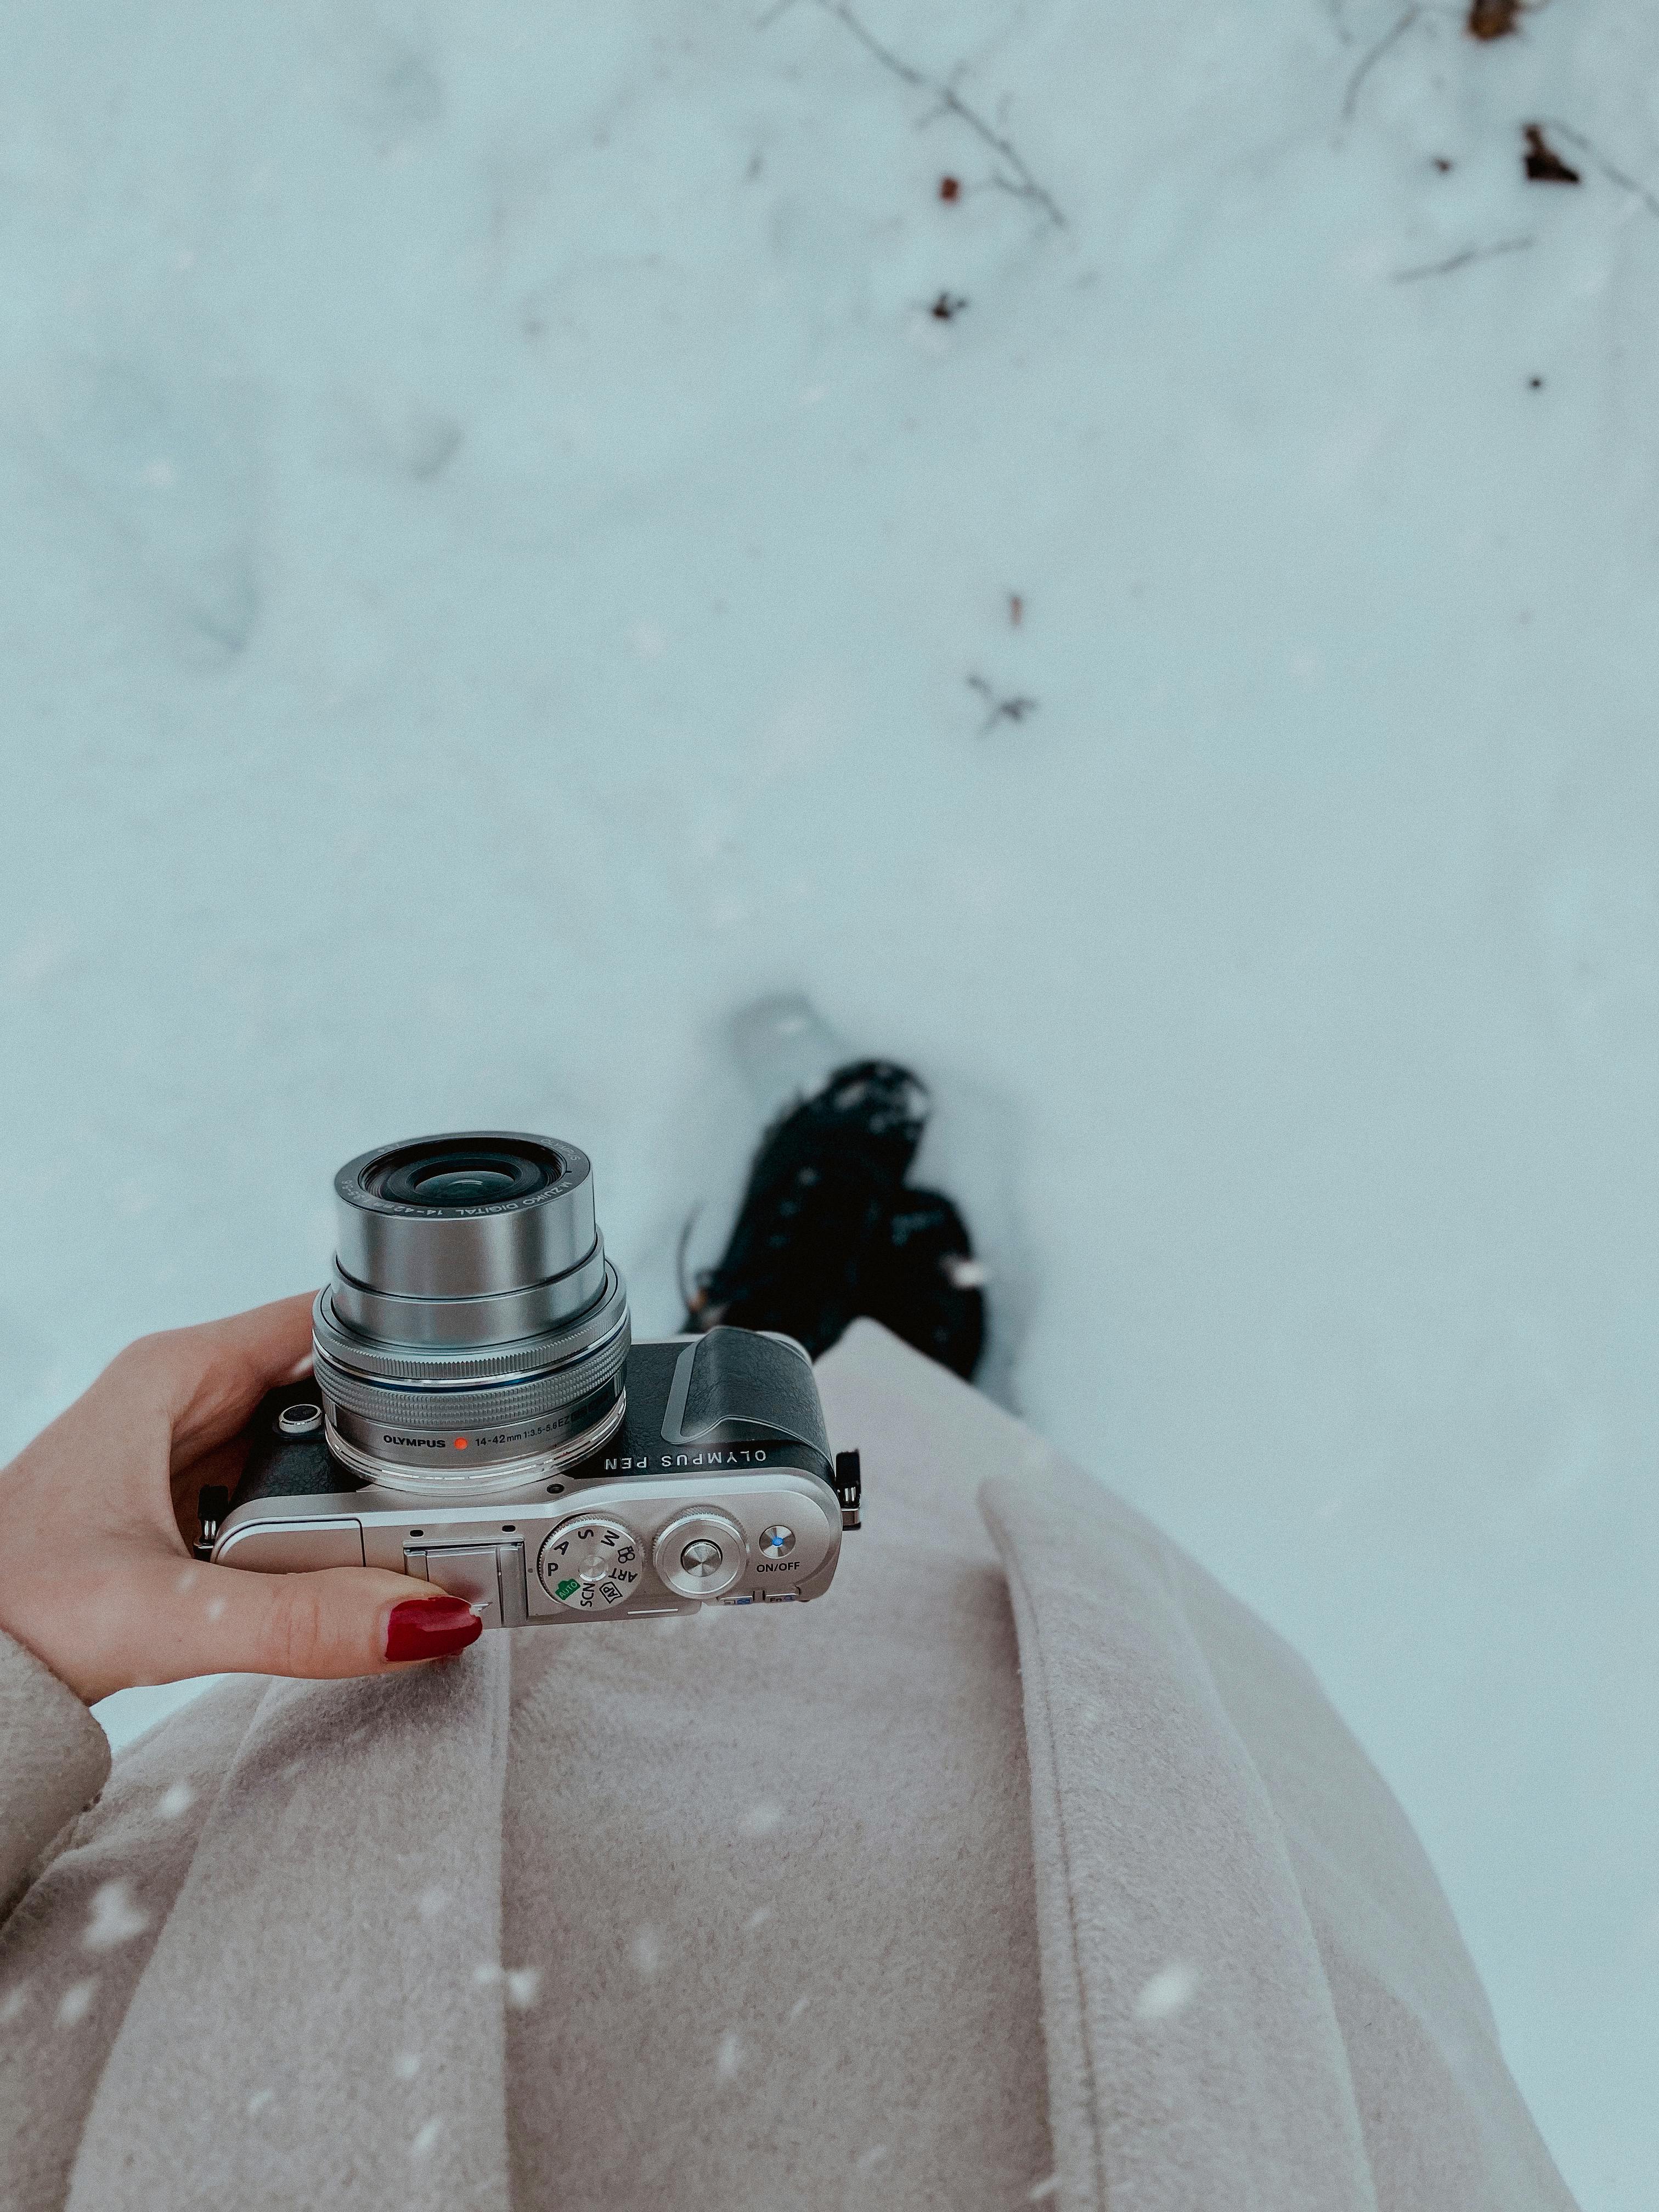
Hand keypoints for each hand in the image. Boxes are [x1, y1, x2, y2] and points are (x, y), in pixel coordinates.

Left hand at [0, 1294, 481, 1702]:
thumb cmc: (12, 1608)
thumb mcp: (169, 1613)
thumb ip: (300, 1620)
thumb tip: (425, 1616)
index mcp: (176, 1373)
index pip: (324, 1319)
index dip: (403, 1342)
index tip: (474, 1381)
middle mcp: (182, 1397)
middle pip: (325, 1387)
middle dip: (393, 1430)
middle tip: (467, 1475)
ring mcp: (182, 1450)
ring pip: (305, 1445)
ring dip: (358, 1484)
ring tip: (426, 1520)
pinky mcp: (183, 1505)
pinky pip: (279, 1493)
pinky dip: (320, 1522)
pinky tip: (354, 1558)